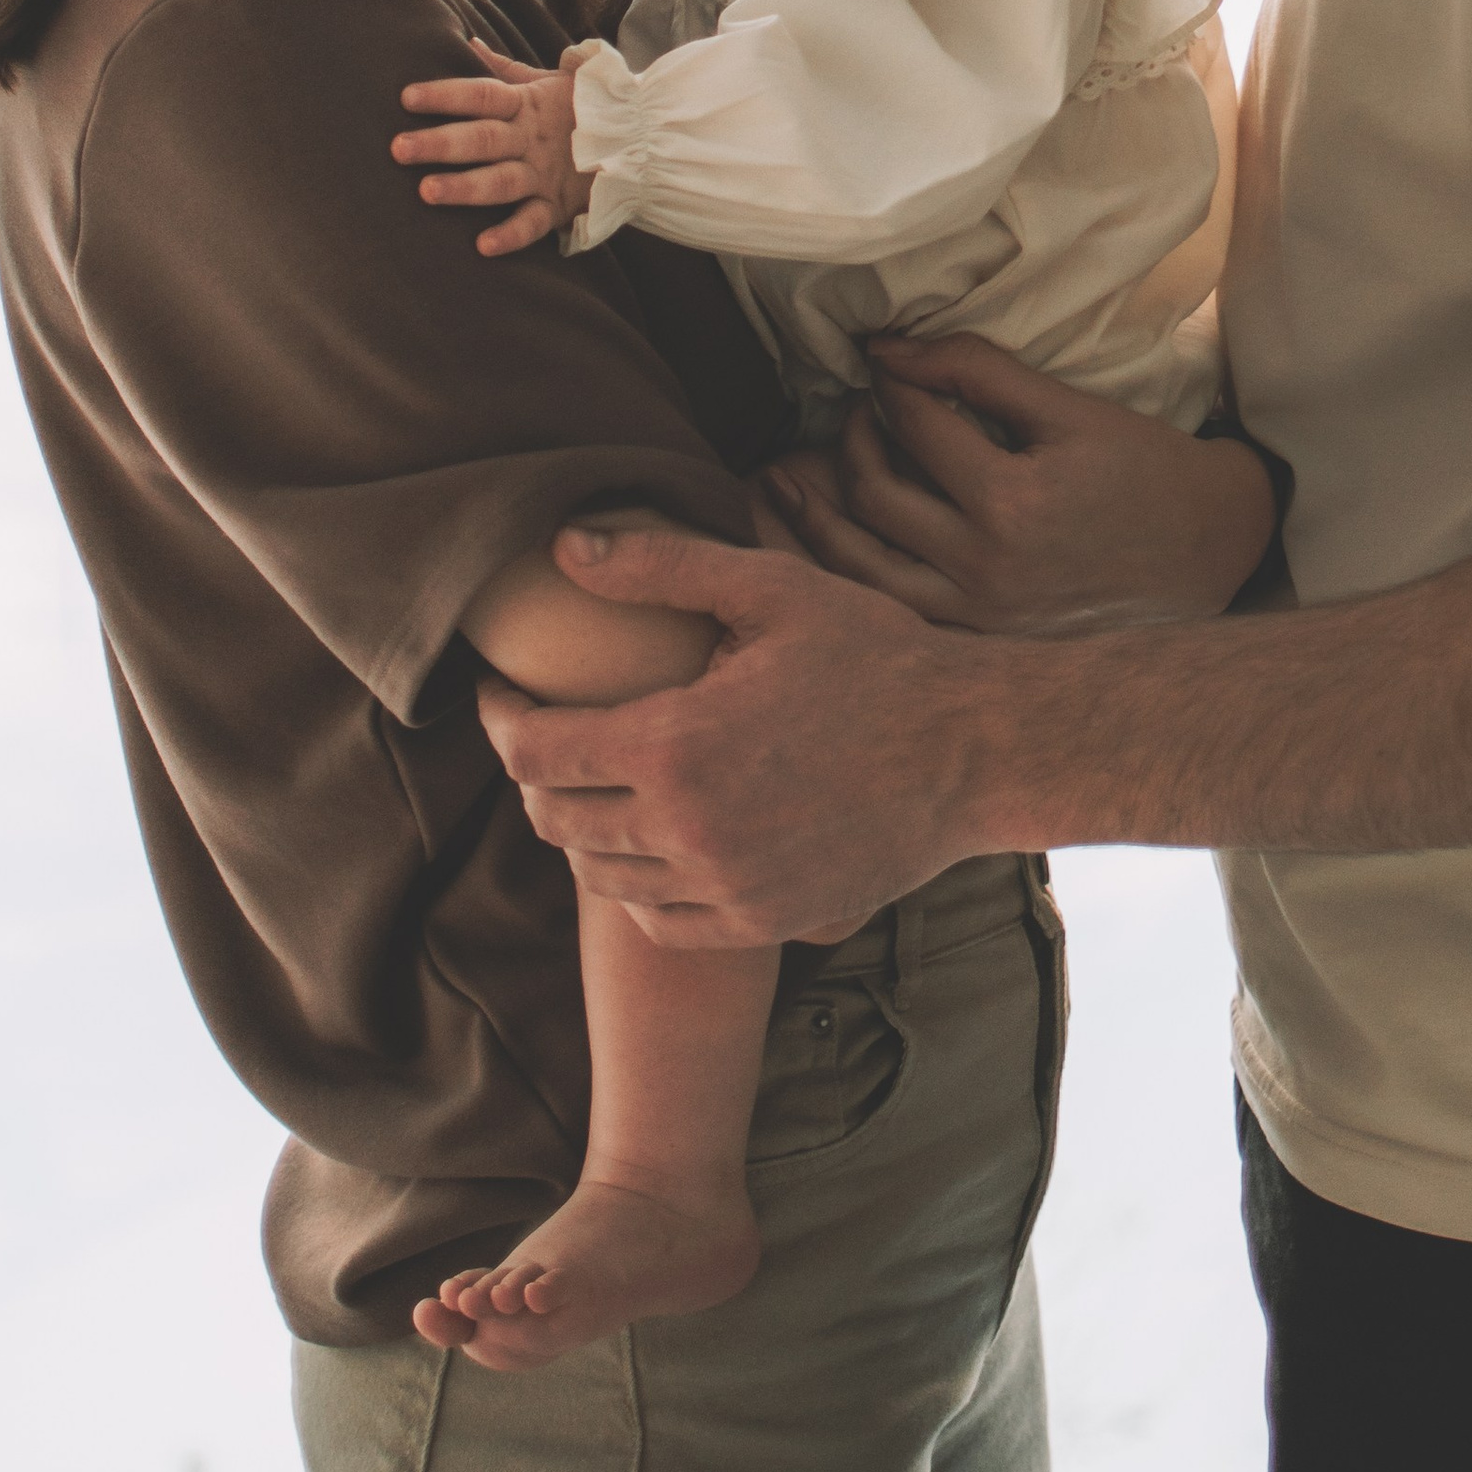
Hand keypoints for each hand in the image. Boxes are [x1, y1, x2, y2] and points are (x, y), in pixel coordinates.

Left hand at [394, 40, 589, 256]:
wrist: (643, 138)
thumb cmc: (586, 106)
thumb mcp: (549, 80)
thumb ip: (505, 69)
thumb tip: (467, 43)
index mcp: (526, 104)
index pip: (480, 93)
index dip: (444, 95)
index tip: (405, 97)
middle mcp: (531, 139)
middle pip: (482, 138)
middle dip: (439, 143)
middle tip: (398, 149)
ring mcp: (545, 174)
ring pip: (501, 181)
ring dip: (465, 187)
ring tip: (426, 193)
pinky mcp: (559, 206)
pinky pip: (534, 223)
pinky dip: (511, 236)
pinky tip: (483, 246)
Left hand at [477, 527, 1002, 944]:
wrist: (971, 749)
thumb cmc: (876, 655)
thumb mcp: (772, 589)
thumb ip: (662, 566)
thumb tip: (564, 548)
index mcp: (676, 744)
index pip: (534, 751)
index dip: (499, 717)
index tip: (501, 690)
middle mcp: (688, 830)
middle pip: (554, 818)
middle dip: (534, 770)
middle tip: (551, 728)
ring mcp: (725, 886)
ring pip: (600, 875)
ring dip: (582, 827)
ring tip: (603, 778)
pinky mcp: (762, 922)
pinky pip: (659, 920)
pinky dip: (637, 884)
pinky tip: (656, 838)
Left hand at [762, 334, 1278, 635]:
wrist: (1204, 553)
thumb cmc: (1139, 470)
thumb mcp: (1066, 408)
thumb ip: (976, 371)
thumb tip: (885, 349)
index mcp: (1011, 505)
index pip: (917, 425)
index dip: (892, 381)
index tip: (884, 361)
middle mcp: (983, 570)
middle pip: (874, 492)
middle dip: (857, 436)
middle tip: (865, 406)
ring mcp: (974, 618)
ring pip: (855, 563)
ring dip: (816, 513)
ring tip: (796, 473)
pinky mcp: (972, 643)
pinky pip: (882, 608)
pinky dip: (841, 573)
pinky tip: (822, 541)